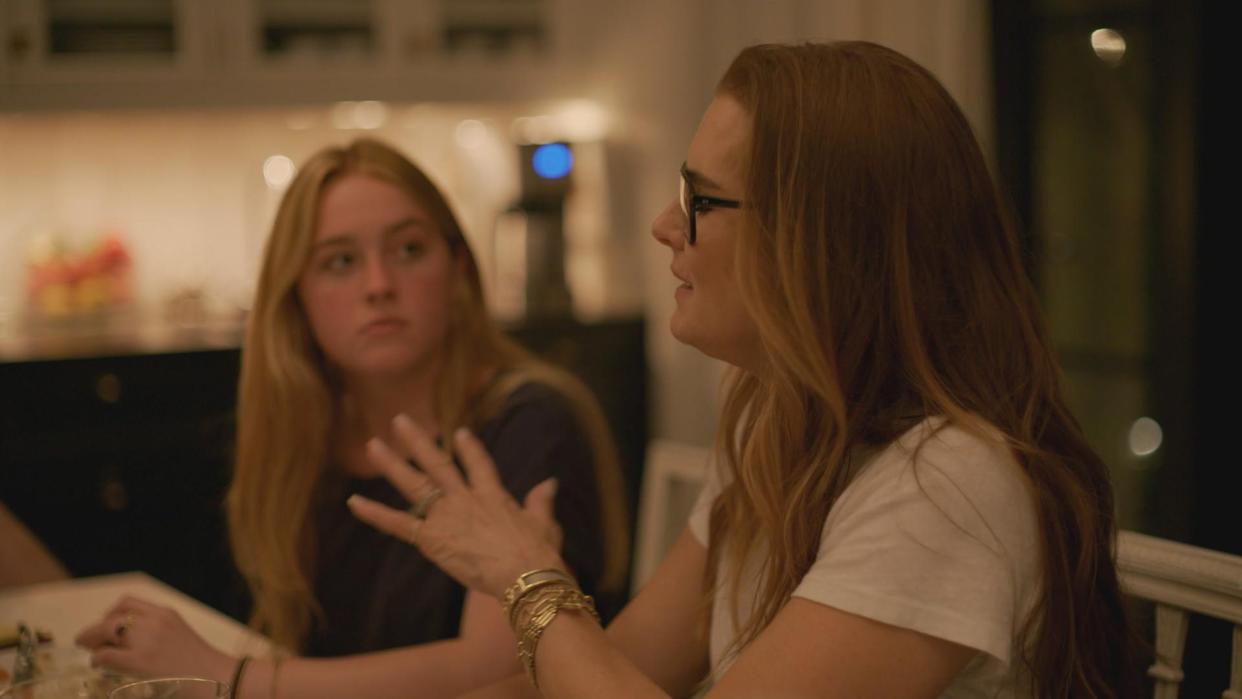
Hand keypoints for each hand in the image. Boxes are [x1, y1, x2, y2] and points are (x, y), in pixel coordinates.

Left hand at [74, 595, 234, 681]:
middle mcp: (154, 621)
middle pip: (112, 617)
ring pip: (105, 631)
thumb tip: (129, 642)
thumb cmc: (202, 665)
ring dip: (91, 640)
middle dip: (95, 629)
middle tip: (86, 641)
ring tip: (90, 651)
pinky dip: (97, 658)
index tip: (105, 626)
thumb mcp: (180, 637)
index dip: (110, 614)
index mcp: (165, 613)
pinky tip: (98, 664)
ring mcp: (146, 640)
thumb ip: (158, 633)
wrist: (219, 678)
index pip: (127, 603)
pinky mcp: (139, 661)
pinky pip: (106, 654)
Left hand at [347, 415, 565, 598]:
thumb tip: (549, 482)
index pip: (479, 464)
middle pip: (438, 464)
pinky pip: (398, 524)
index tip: (459, 432)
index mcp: (493, 495)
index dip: (469, 448)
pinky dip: (374, 513)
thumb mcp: (544, 524)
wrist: (524, 574)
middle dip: (418, 441)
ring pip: (414, 485)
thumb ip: (541, 501)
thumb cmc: (539, 554)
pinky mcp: (432, 539)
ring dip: (392, 464)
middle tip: (400, 420)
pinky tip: (353, 501)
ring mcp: (447, 516)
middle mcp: (466, 499)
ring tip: (373, 444)